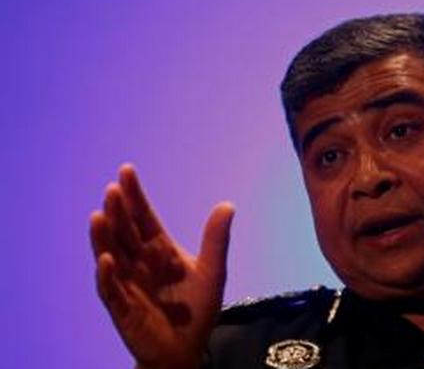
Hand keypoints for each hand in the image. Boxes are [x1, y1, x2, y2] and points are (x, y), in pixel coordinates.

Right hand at [90, 164, 233, 368]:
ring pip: (111, 254)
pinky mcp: (122, 308)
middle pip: (125, 231)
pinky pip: (111, 289)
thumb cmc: (196, 310)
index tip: (126, 171)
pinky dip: (106, 274)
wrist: (186, 349)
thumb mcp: (212, 272)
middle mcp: (139, 262)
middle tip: (113, 189)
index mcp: (159, 249)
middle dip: (118, 211)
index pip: (144, 217)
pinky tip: (106, 258)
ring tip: (99, 215)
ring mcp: (127, 283)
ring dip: (104, 236)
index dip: (135, 196)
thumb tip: (227, 204)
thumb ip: (216, 240)